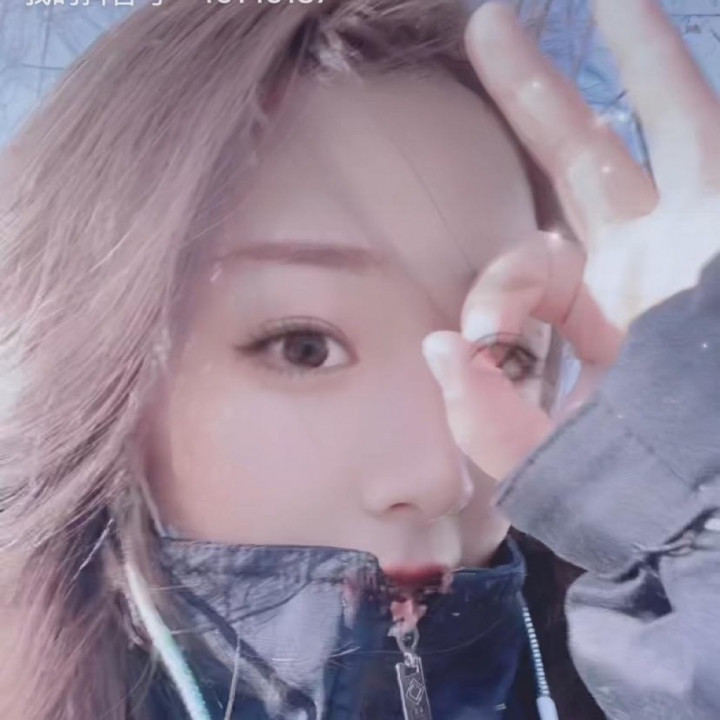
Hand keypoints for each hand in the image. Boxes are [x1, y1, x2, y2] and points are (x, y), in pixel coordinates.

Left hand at [422, 0, 719, 479]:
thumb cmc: (643, 496)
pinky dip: (706, 106)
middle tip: (487, 23)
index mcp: (599, 309)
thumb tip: (440, 342)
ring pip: (677, 125)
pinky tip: (704, 60)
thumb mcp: (546, 462)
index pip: (531, 259)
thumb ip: (483, 415)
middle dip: (537, 93)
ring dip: (649, 58)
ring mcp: (707, 242)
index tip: (482, 337)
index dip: (497, 288)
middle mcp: (651, 263)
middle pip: (586, 157)